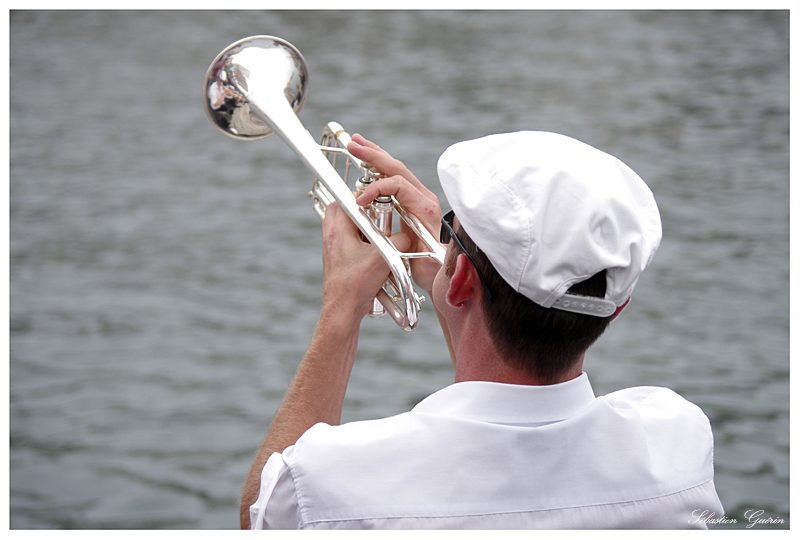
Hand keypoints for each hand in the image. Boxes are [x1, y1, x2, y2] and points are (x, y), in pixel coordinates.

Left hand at [320, 200, 411, 321]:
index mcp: (338, 230)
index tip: (376, 200)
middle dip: (359, 210)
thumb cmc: (356, 286)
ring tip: (376, 234)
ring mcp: (332, 248)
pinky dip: (360, 241)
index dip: (362, 197)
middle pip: (341, 210)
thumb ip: (399, 242)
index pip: (345, 199)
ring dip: (360, 227)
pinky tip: (373, 252)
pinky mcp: (337, 258)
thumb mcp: (384, 259)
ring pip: (344, 225)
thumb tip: (408, 236)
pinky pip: (347, 241)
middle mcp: (331, 236)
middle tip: (374, 214)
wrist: (344, 310)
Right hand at [347, 134, 443, 292]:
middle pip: (398, 168)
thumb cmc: (429, 267)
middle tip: (352, 145)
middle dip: (374, 156)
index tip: (359, 201)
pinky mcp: (411, 197)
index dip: (378, 188)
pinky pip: (394, 175)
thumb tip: (424, 250)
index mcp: (426, 210)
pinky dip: (378, 164)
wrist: (437, 268)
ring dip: (374, 154)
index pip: (400, 186)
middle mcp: (424, 198)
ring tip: (355, 142)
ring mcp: (418, 195)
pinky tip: (366, 156)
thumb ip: (427, 260)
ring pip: (395, 168)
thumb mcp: (426, 265)